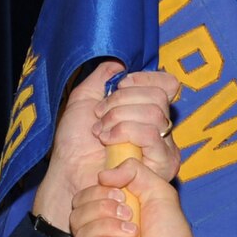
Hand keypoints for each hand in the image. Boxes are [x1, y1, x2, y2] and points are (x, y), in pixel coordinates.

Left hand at [32, 64, 181, 227]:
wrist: (69, 172)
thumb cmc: (75, 143)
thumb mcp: (85, 99)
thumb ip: (103, 77)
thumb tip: (121, 64)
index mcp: (148, 111)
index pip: (166, 84)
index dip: (143, 79)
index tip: (118, 86)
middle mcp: (161, 129)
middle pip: (159, 96)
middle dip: (122, 101)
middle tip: (100, 116)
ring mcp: (164, 147)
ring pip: (154, 113)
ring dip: (119, 117)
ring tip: (101, 133)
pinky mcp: (162, 164)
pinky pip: (150, 134)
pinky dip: (124, 131)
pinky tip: (108, 141)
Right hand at [69, 158, 234, 236]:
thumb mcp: (158, 191)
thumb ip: (134, 171)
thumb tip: (102, 175)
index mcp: (107, 216)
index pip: (84, 197)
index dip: (99, 192)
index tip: (124, 197)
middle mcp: (97, 235)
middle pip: (77, 211)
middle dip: (102, 208)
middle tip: (130, 216)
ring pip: (78, 231)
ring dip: (107, 227)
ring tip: (133, 234)